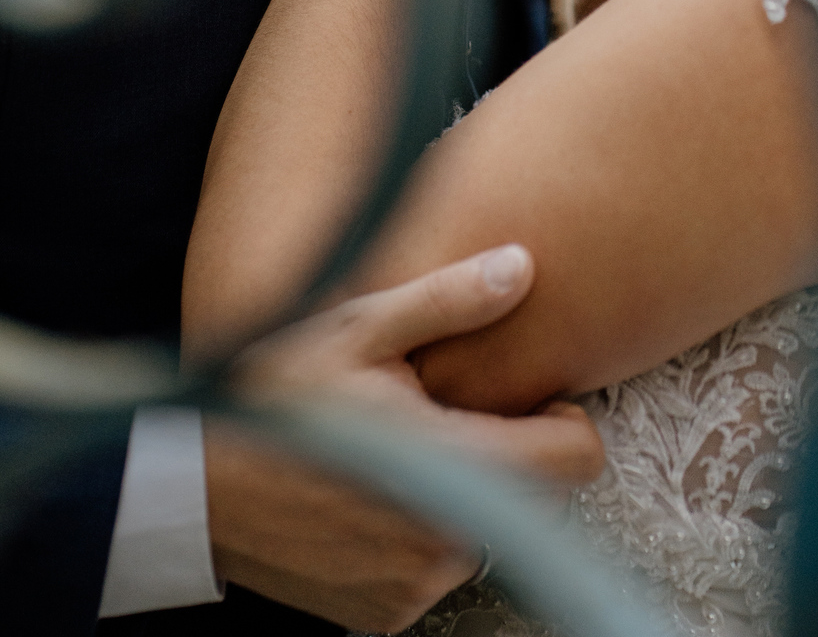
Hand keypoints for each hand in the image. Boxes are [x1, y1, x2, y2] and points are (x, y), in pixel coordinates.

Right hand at [208, 246, 603, 632]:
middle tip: (447, 412)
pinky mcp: (385, 614)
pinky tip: (374, 493)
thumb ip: (450, 300)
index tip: (522, 396)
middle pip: (537, 498)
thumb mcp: (361, 328)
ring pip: (487, 532)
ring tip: (400, 450)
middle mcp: (442, 540)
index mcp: (448, 465)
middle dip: (509, 452)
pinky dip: (423, 532)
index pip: (576, 461)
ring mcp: (413, 586)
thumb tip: (522, 266)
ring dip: (464, 493)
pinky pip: (438, 567)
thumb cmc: (276, 391)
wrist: (191, 482)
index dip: (562, 419)